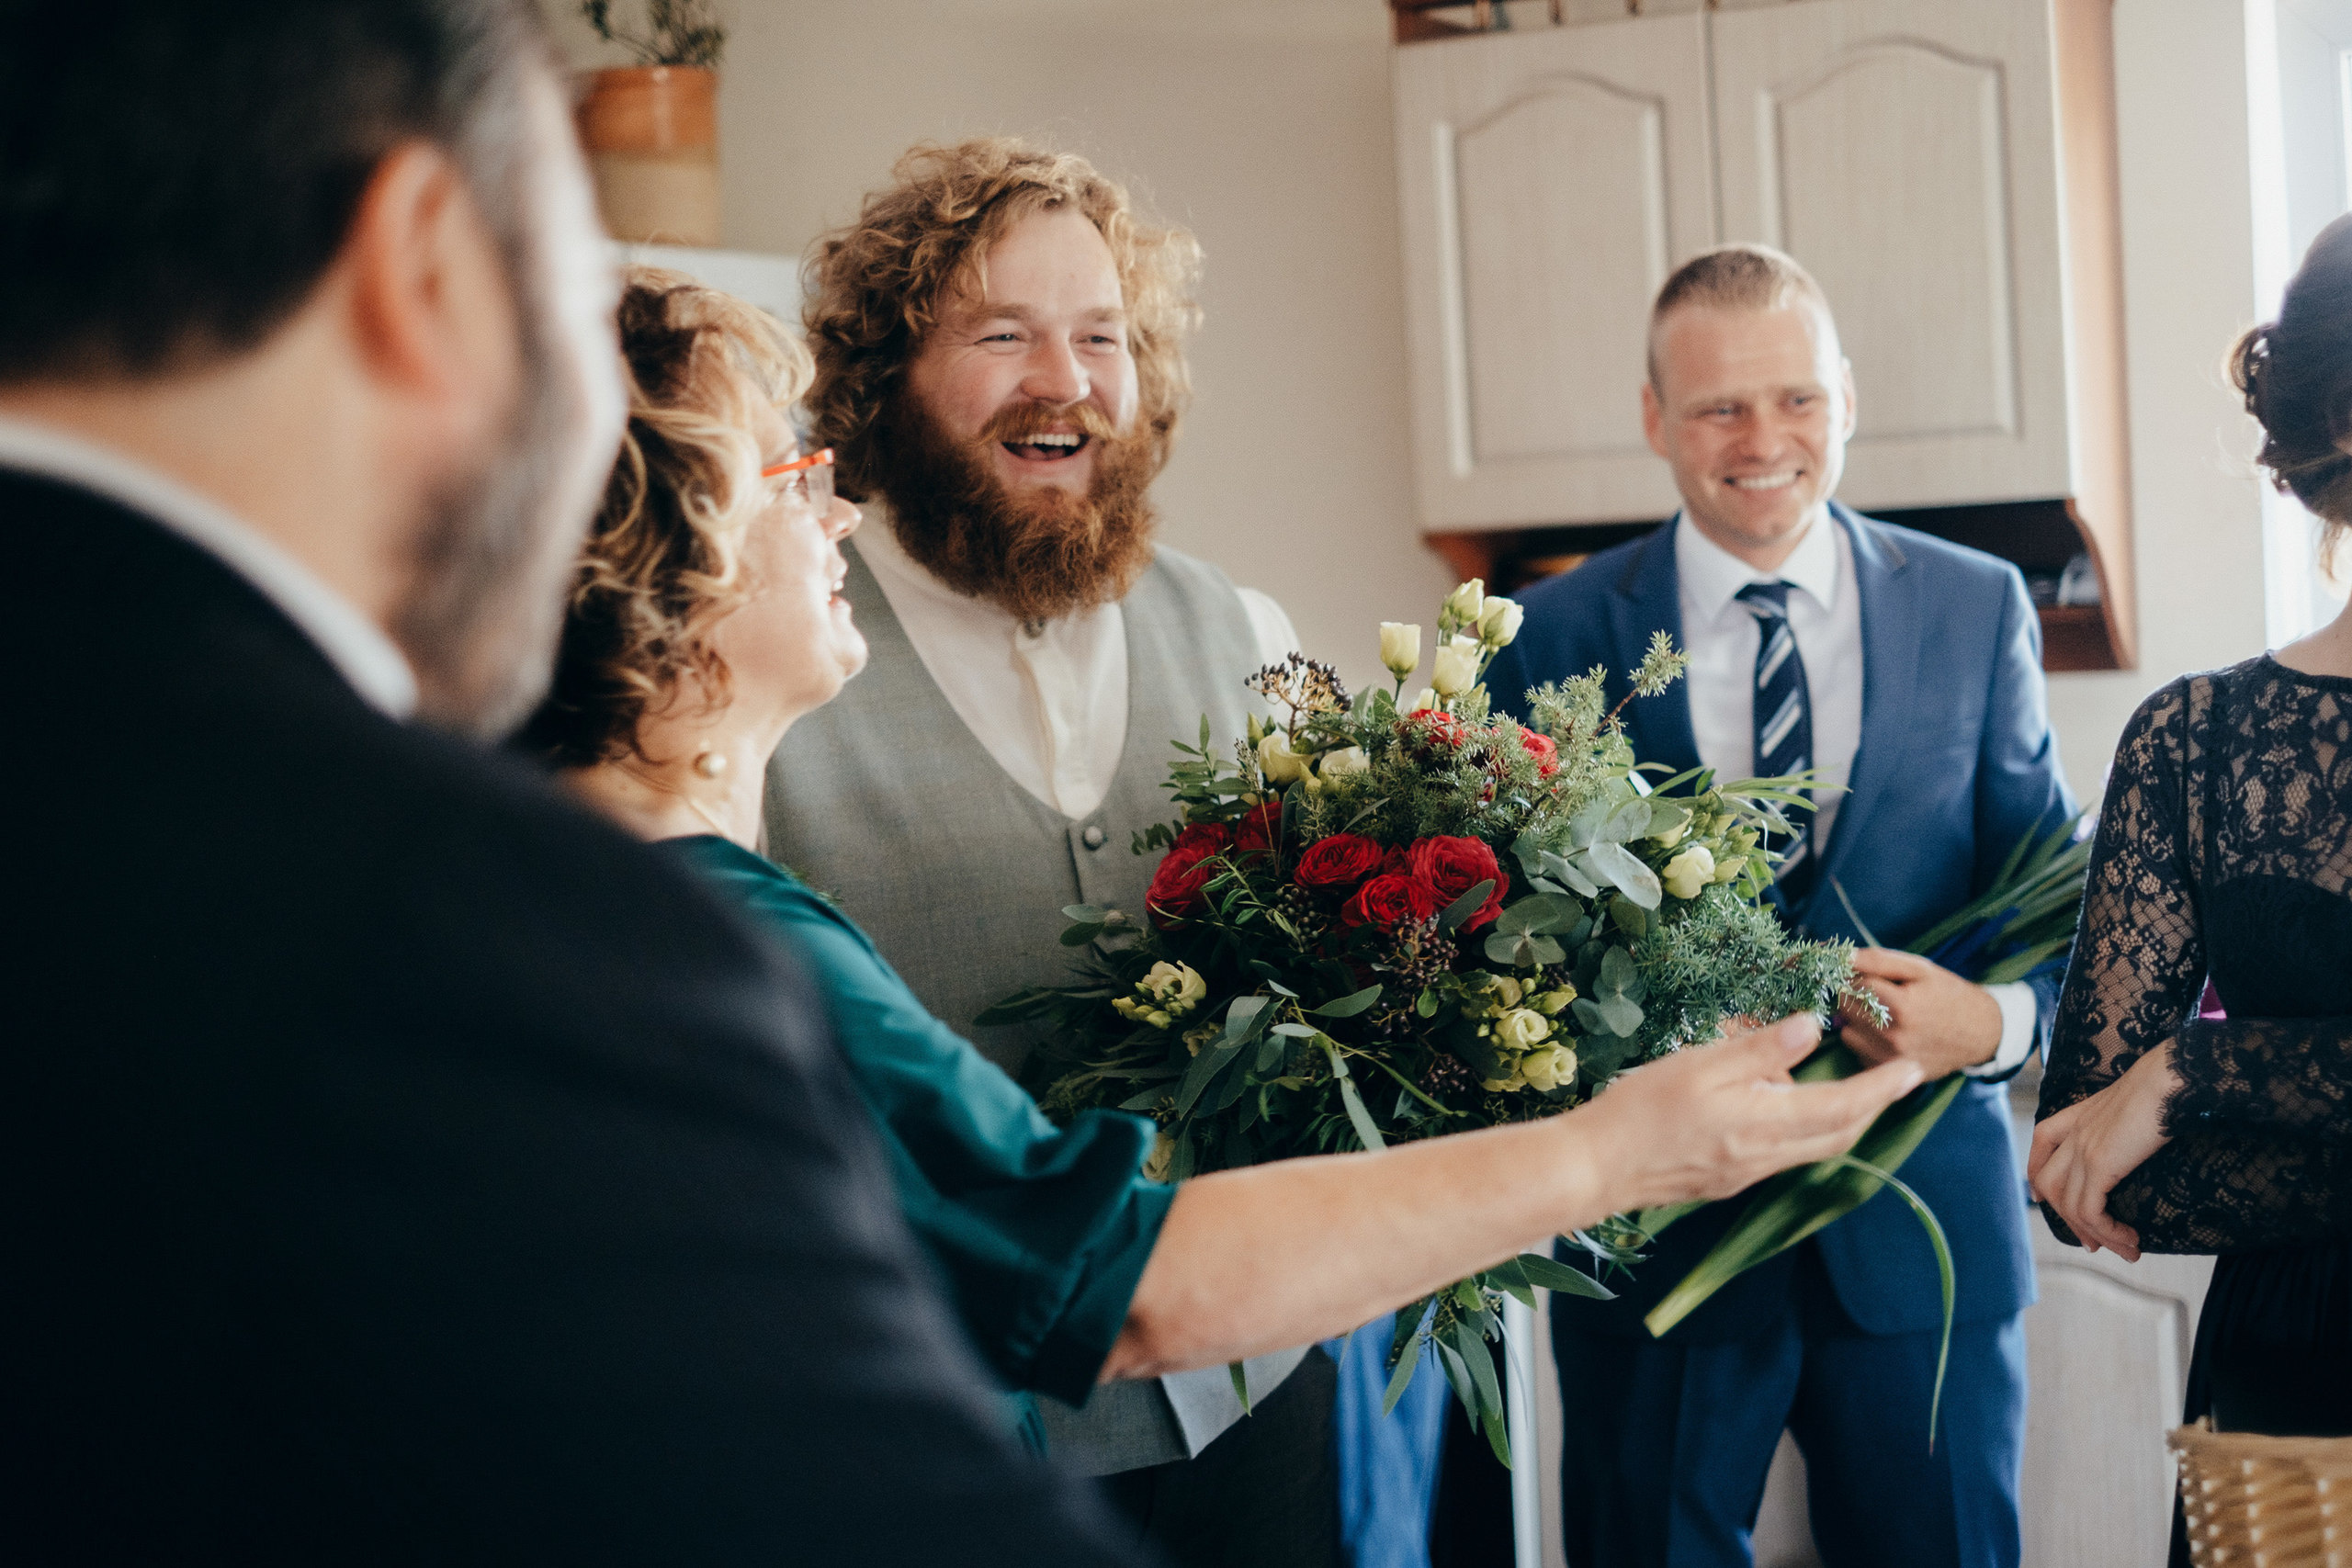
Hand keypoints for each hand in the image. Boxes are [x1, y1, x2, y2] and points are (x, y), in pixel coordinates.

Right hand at [1575, 1015, 1925, 1212]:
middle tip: (1891, 1078)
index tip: (1914, 1071)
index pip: (1841, 1107)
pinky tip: (1773, 1105)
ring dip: (1835, 1117)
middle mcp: (1764, 1157)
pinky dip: (1799, 1128)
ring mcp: (1746, 1175)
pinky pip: (1782, 1155)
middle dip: (1871, 1108)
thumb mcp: (1700, 1064)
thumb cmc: (1641, 1109)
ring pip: (1812, 1147)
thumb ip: (1761, 1049)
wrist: (1596, 1168)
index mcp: (1762, 1124)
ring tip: (1827, 1080)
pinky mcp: (1727, 1181)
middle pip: (1838, 1136)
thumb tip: (1813, 1028)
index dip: (1882, 1090)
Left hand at [1839, 949, 2003, 1078]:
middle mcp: (1893, 1037)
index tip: (1872, 976)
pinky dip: (1865, 1041)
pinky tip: (1886, 1034)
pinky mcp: (1891, 1074)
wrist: (1982, 1034)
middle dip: (1855, 996)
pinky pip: (1857, 1052)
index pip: (1853, 984)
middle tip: (1879, 994)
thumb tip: (1843, 957)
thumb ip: (1879, 960)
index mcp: (1901, 1006)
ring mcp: (1891, 1059)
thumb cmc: (1949, 996)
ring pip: (1846, 1031)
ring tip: (1883, 1015)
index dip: (1859, 976)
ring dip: (1857, 1020)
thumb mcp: (1921, 969)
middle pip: (1846, 1007)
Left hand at [2027, 1043, 2179, 1260]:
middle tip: (2095, 1243)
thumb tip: (2140, 1137)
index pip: (2042, 1142)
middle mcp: (2074, 1132)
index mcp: (2079, 1114)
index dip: (2036, 1172)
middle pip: (2050, 1183)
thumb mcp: (2136, 1104)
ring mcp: (2082, 1148)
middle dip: (2068, 1218)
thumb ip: (2125, 1121)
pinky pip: (2090, 1212)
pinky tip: (2130, 1239)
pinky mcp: (2099, 1164)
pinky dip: (2108, 1232)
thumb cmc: (2166, 1089)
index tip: (2040, 1198)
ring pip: (2070, 1206)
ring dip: (2097, 1235)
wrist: (2170, 1079)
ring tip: (2126, 1251)